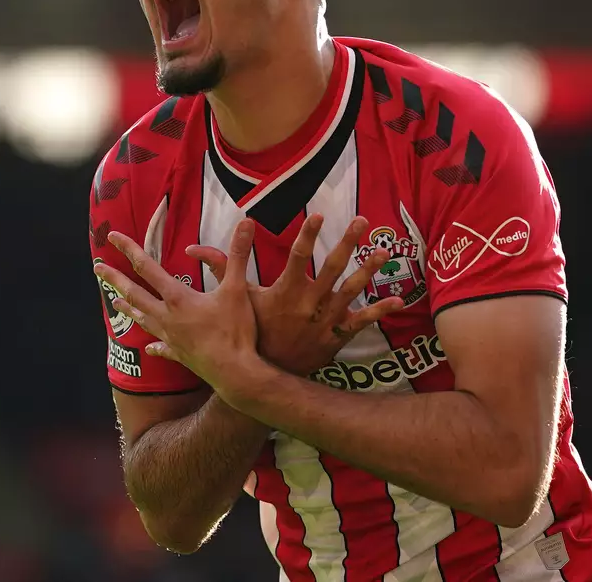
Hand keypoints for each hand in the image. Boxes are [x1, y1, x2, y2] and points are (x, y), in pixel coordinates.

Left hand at [93, 219, 259, 388]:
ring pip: (142, 319)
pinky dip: (154, 345)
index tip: (112, 237)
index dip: (129, 249)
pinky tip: (149, 346)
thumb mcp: (238, 288)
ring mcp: (170, 338)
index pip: (147, 267)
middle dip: (114, 279)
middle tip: (97, 268)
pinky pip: (161, 348)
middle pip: (134, 293)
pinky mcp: (179, 355)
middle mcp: (167, 317)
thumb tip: (246, 223)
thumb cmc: (236, 331)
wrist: (236, 373)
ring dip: (127, 308)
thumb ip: (238, 254)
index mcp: (177, 298)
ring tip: (115, 302)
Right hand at [188, 215, 404, 375]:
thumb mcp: (236, 300)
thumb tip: (192, 248)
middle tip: (361, 220)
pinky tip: (398, 298)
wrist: (267, 375)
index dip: (309, 235)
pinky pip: (362, 321)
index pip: (298, 257)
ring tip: (382, 250)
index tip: (318, 215)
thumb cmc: (251, 332)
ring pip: (351, 290)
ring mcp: (325, 318)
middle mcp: (309, 302)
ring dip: (367, 269)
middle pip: (331, 267)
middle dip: (347, 243)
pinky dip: (380, 311)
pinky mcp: (337, 333)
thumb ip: (220, 269)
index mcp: (285, 291)